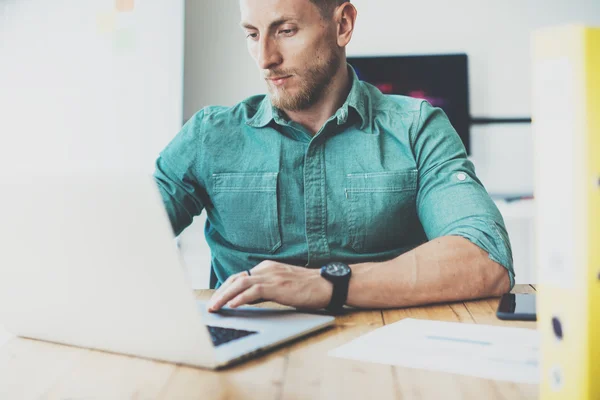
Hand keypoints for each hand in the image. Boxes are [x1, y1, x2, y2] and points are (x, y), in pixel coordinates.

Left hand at [207, 260, 332, 311]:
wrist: (326, 284)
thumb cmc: (307, 288)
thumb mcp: (282, 285)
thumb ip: (265, 288)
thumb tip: (247, 299)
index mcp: (267, 267)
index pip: (240, 277)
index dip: (225, 288)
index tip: (216, 299)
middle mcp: (266, 269)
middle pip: (236, 278)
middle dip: (220, 292)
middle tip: (210, 305)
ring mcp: (272, 276)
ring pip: (240, 283)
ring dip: (224, 296)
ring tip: (215, 307)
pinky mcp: (277, 285)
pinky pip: (254, 291)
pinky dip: (240, 298)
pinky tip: (232, 305)